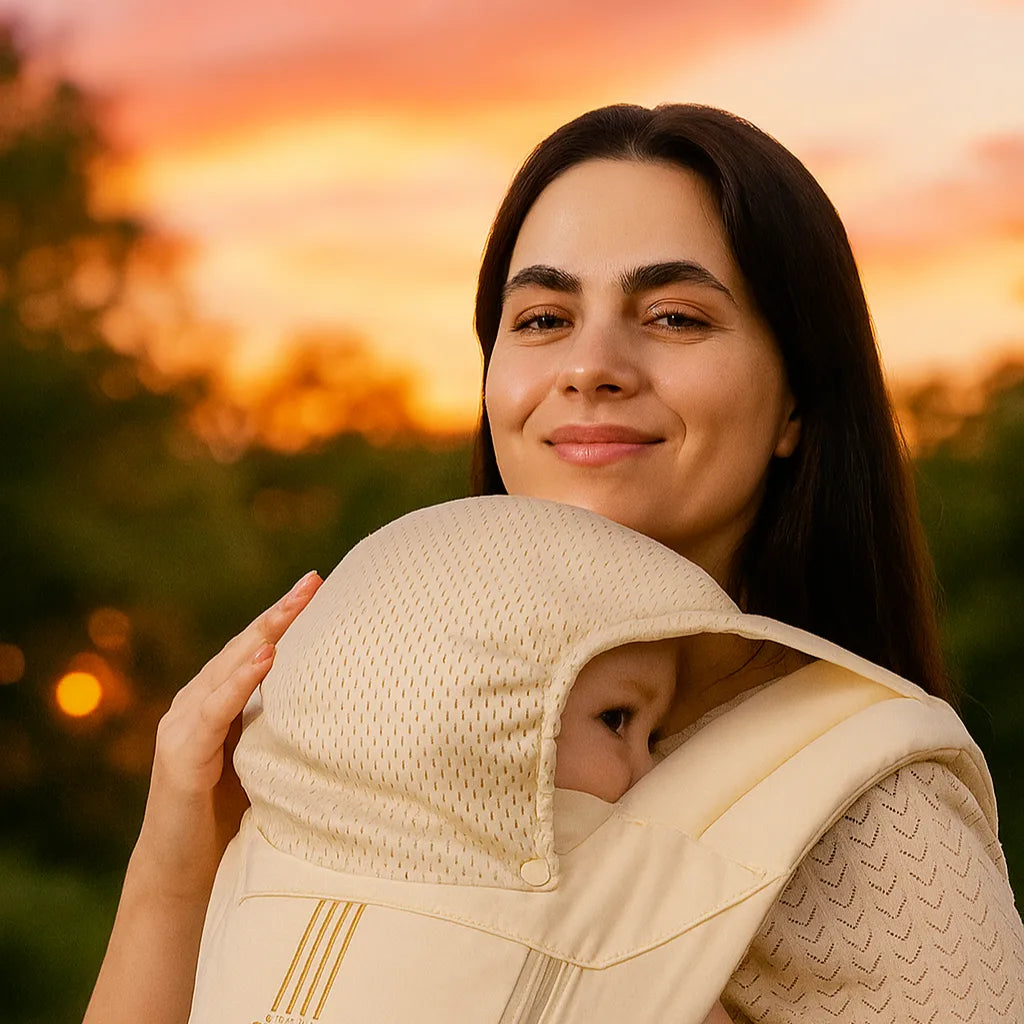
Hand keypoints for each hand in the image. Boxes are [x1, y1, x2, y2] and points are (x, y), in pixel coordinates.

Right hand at [131, 570, 322, 900]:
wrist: (184, 876)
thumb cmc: (233, 818)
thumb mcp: (268, 760)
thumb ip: (286, 728)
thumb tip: (346, 704)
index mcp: (218, 702)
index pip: (255, 648)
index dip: (285, 617)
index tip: (320, 585)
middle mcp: (195, 704)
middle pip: (244, 647)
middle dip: (280, 613)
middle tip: (315, 581)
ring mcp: (181, 726)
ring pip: (227, 669)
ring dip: (264, 634)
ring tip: (295, 606)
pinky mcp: (179, 756)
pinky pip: (213, 711)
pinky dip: (240, 681)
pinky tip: (266, 657)